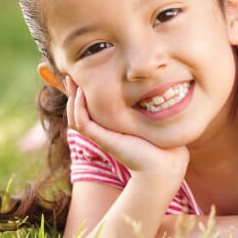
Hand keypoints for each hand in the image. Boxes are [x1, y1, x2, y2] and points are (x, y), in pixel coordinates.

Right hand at [65, 76, 188, 182]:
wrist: (165, 163)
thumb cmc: (162, 140)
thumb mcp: (150, 118)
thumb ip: (146, 105)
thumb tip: (155, 86)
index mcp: (111, 127)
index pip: (89, 110)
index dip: (83, 94)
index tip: (84, 75)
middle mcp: (104, 132)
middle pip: (78, 112)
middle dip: (73, 93)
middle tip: (71, 74)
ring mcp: (102, 136)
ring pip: (75, 118)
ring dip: (72, 98)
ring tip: (72, 80)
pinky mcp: (104, 140)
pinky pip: (82, 123)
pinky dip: (78, 109)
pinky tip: (81, 94)